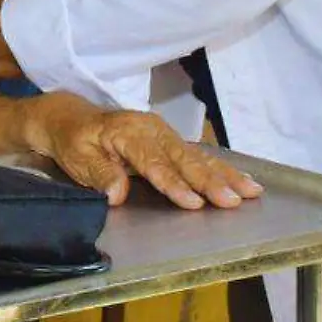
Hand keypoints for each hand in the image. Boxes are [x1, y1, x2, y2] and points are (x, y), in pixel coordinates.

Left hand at [32, 95, 263, 209]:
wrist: (70, 118)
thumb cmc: (74, 140)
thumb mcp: (77, 157)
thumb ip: (100, 174)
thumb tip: (118, 193)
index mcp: (127, 132)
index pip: (153, 163)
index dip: (174, 184)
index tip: (193, 203)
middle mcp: (151, 129)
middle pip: (183, 159)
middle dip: (210, 182)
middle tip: (232, 201)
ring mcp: (164, 133)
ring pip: (198, 156)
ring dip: (225, 175)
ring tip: (250, 191)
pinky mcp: (170, 140)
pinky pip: (199, 155)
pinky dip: (222, 168)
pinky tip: (243, 180)